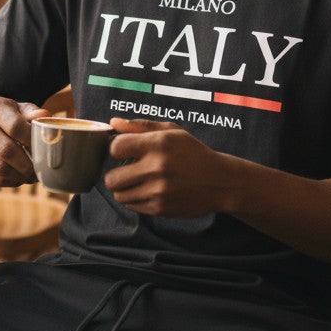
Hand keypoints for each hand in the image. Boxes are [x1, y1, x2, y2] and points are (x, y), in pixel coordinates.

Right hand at [0, 97, 46, 186]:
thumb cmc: (1, 118)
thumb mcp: (15, 109)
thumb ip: (31, 112)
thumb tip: (45, 116)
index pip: (15, 126)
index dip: (32, 140)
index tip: (44, 147)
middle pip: (7, 150)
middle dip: (28, 164)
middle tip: (41, 169)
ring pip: (1, 168)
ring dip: (21, 176)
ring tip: (33, 176)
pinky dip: (11, 181)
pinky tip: (20, 178)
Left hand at [104, 118, 231, 217]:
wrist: (219, 181)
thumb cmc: (193, 153)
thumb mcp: (172, 132)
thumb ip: (140, 126)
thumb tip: (113, 122)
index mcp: (158, 144)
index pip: (115, 148)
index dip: (114, 149)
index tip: (122, 151)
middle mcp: (157, 168)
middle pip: (111, 178)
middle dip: (114, 174)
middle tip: (126, 170)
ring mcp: (158, 191)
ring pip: (119, 195)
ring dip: (124, 189)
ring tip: (137, 181)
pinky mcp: (160, 208)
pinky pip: (132, 206)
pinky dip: (135, 199)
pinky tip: (149, 190)